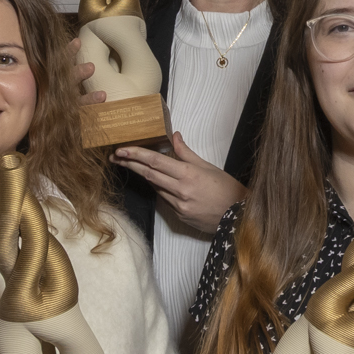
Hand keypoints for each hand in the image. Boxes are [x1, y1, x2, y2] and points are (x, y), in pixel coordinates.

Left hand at [118, 138, 244, 240]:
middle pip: (149, 174)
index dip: (136, 155)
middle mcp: (180, 190)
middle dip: (130, 164)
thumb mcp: (208, 167)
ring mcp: (178, 205)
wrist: (238, 217)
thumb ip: (187, 152)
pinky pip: (164, 199)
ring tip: (130, 165)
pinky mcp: (179, 216)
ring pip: (155, 187)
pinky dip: (159, 189)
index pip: (156, 161)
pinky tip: (156, 182)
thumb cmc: (226, 189)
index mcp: (188, 174)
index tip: (121, 150)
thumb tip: (174, 136)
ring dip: (143, 176)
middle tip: (115, 157)